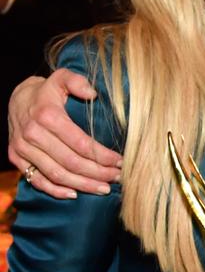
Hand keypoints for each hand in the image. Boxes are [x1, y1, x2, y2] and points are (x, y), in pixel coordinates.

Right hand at [8, 70, 122, 197]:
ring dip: (83, 185)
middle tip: (117, 178)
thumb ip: (78, 82)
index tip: (120, 161)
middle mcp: (33, 134)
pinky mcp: (16, 159)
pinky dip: (56, 191)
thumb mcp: (62, 78)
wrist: (17, 99)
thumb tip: (93, 94)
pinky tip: (75, 194)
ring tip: (103, 188)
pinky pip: (37, 180)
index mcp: (48, 115)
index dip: (102, 155)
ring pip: (57, 175)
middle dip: (97, 173)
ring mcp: (22, 149)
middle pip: (71, 162)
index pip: (81, 143)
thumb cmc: (47, 91)